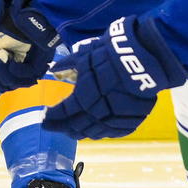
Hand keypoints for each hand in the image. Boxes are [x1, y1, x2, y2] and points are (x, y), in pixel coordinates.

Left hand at [41, 16, 185, 139]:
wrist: (142, 58)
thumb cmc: (109, 54)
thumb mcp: (84, 56)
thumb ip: (67, 66)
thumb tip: (53, 70)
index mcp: (82, 97)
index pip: (62, 112)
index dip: (52, 117)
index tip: (44, 118)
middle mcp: (97, 112)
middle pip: (76, 126)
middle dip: (64, 127)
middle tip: (56, 127)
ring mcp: (115, 118)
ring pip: (94, 132)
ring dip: (81, 132)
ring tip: (73, 132)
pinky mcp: (131, 120)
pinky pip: (113, 132)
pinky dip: (102, 133)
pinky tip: (97, 131)